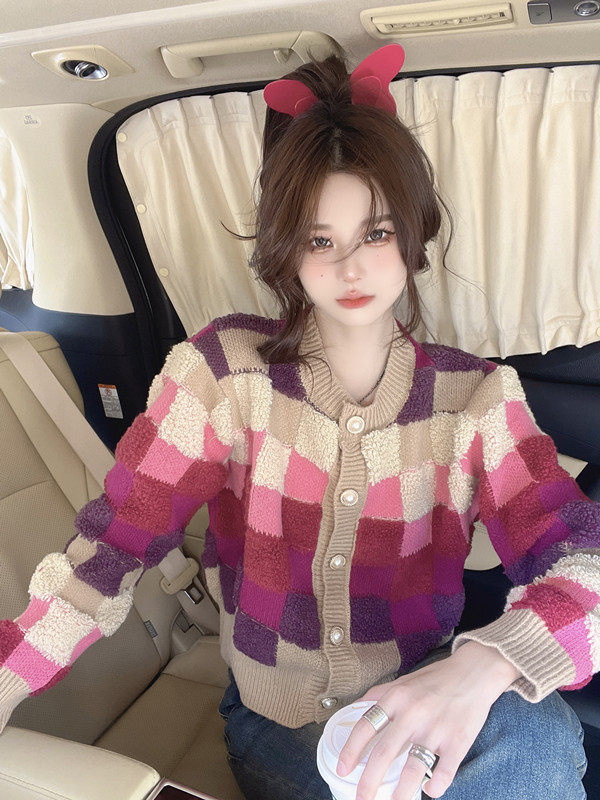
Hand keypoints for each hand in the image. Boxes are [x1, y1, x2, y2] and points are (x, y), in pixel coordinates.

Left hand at [336, 645, 513, 799]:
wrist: (475, 671)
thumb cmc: (436, 678)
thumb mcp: (404, 680)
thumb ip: (380, 694)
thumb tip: (356, 708)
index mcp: (397, 697)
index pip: (365, 726)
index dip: (350, 750)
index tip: (342, 769)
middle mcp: (413, 713)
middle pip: (384, 753)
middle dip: (368, 782)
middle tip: (360, 798)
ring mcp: (436, 728)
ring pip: (413, 769)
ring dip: (400, 793)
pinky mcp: (458, 741)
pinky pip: (444, 772)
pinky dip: (435, 787)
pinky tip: (429, 790)